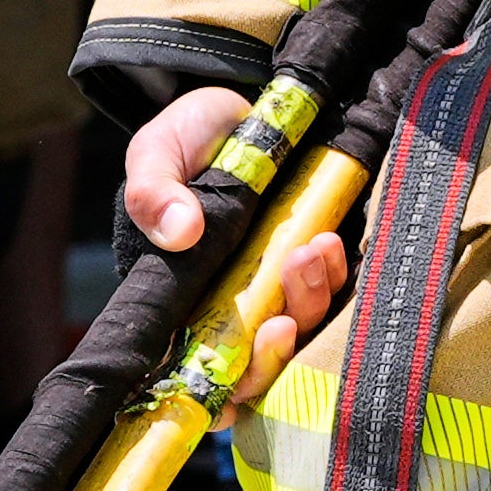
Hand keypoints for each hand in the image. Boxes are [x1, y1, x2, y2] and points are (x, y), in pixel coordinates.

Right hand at [123, 84, 347, 402]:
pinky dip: (337, 275)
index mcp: (184, 303)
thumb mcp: (157, 155)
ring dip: (312, 301)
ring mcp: (278, 288)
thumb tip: (180, 232)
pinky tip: (330, 241)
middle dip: (281, 351)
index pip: (205, 375)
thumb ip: (154, 193)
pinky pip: (336, 292)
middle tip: (287, 313)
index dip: (237, 383)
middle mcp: (233, 308)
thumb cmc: (187, 139)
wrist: (237, 106)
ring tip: (312, 249)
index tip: (264, 337)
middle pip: (262, 368)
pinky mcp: (315, 265)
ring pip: (305, 331)